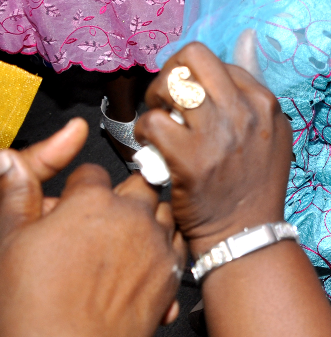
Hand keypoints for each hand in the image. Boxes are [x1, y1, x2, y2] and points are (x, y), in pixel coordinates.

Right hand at [0, 119, 183, 336]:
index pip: (91, 172)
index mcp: (91, 202)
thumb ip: (17, 194)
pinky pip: (176, 243)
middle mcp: (131, 216)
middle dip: (121, 196)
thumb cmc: (36, 307)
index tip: (73, 200)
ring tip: (121, 239)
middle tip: (99, 219)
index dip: (78, 187)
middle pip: (138, 184)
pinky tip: (141, 261)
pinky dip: (162, 246)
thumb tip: (9, 161)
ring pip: (162, 211)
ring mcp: (155, 243)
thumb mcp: (11, 242)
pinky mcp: (171, 271)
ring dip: (146, 218)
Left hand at [135, 39, 292, 255]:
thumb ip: (254, 88)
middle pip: (193, 57)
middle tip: (167, 100)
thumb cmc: (254, 183)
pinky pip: (152, 122)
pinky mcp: (191, 159)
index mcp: (264, 102)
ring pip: (170, 84)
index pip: (218, 62)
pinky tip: (151, 148)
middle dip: (170, 73)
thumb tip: (247, 37)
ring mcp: (218, 134)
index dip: (195, 79)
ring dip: (155, 100)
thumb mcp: (272, 131)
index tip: (190, 102)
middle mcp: (244, 111)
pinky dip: (144, 133)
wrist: (247, 233)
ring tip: (159, 122)